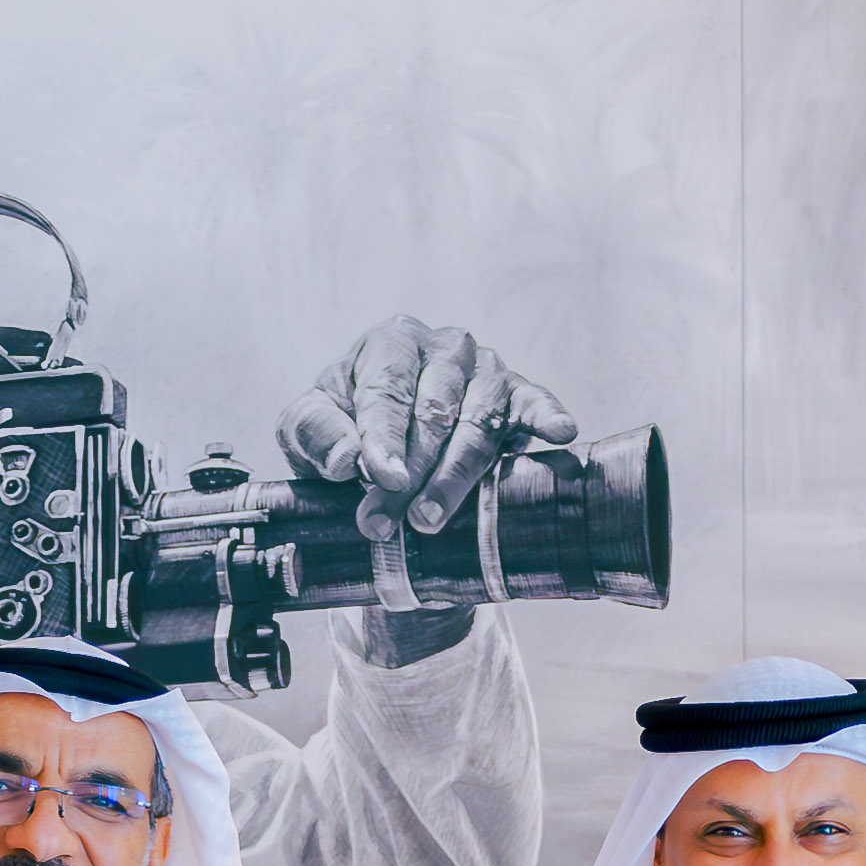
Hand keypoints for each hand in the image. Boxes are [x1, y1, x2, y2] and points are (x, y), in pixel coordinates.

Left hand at [277, 316, 579, 648]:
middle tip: (388, 522)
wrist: (382, 441)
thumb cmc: (345, 428)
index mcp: (391, 343)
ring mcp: (486, 371)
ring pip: (480, 422)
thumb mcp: (306, 427)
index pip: (389, 391)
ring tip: (431, 519)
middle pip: (436, 411)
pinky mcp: (518, 396)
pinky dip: (547, 416)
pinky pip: (535, 403)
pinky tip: (558, 432)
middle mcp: (445, 348)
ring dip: (457, 475)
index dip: (383, 439)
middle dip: (412, 472)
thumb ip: (315, 434)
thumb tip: (344, 459)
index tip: (380, 479)